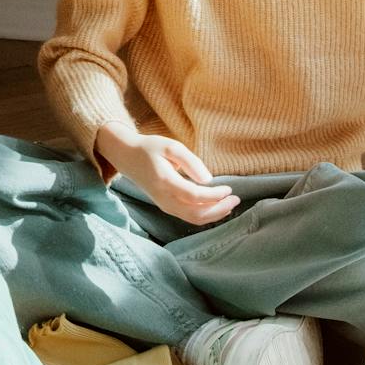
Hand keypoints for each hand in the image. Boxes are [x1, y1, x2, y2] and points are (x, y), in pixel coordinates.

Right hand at [95, 123, 239, 226]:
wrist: (128, 157)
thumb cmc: (150, 149)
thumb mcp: (170, 146)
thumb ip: (190, 162)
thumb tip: (208, 180)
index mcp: (165, 181)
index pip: (195, 196)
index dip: (215, 195)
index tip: (229, 188)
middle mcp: (164, 198)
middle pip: (196, 214)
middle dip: (219, 210)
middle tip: (236, 199)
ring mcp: (164, 205)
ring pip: (192, 218)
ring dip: (214, 214)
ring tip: (230, 204)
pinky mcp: (166, 207)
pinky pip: (188, 216)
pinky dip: (205, 214)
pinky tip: (216, 207)